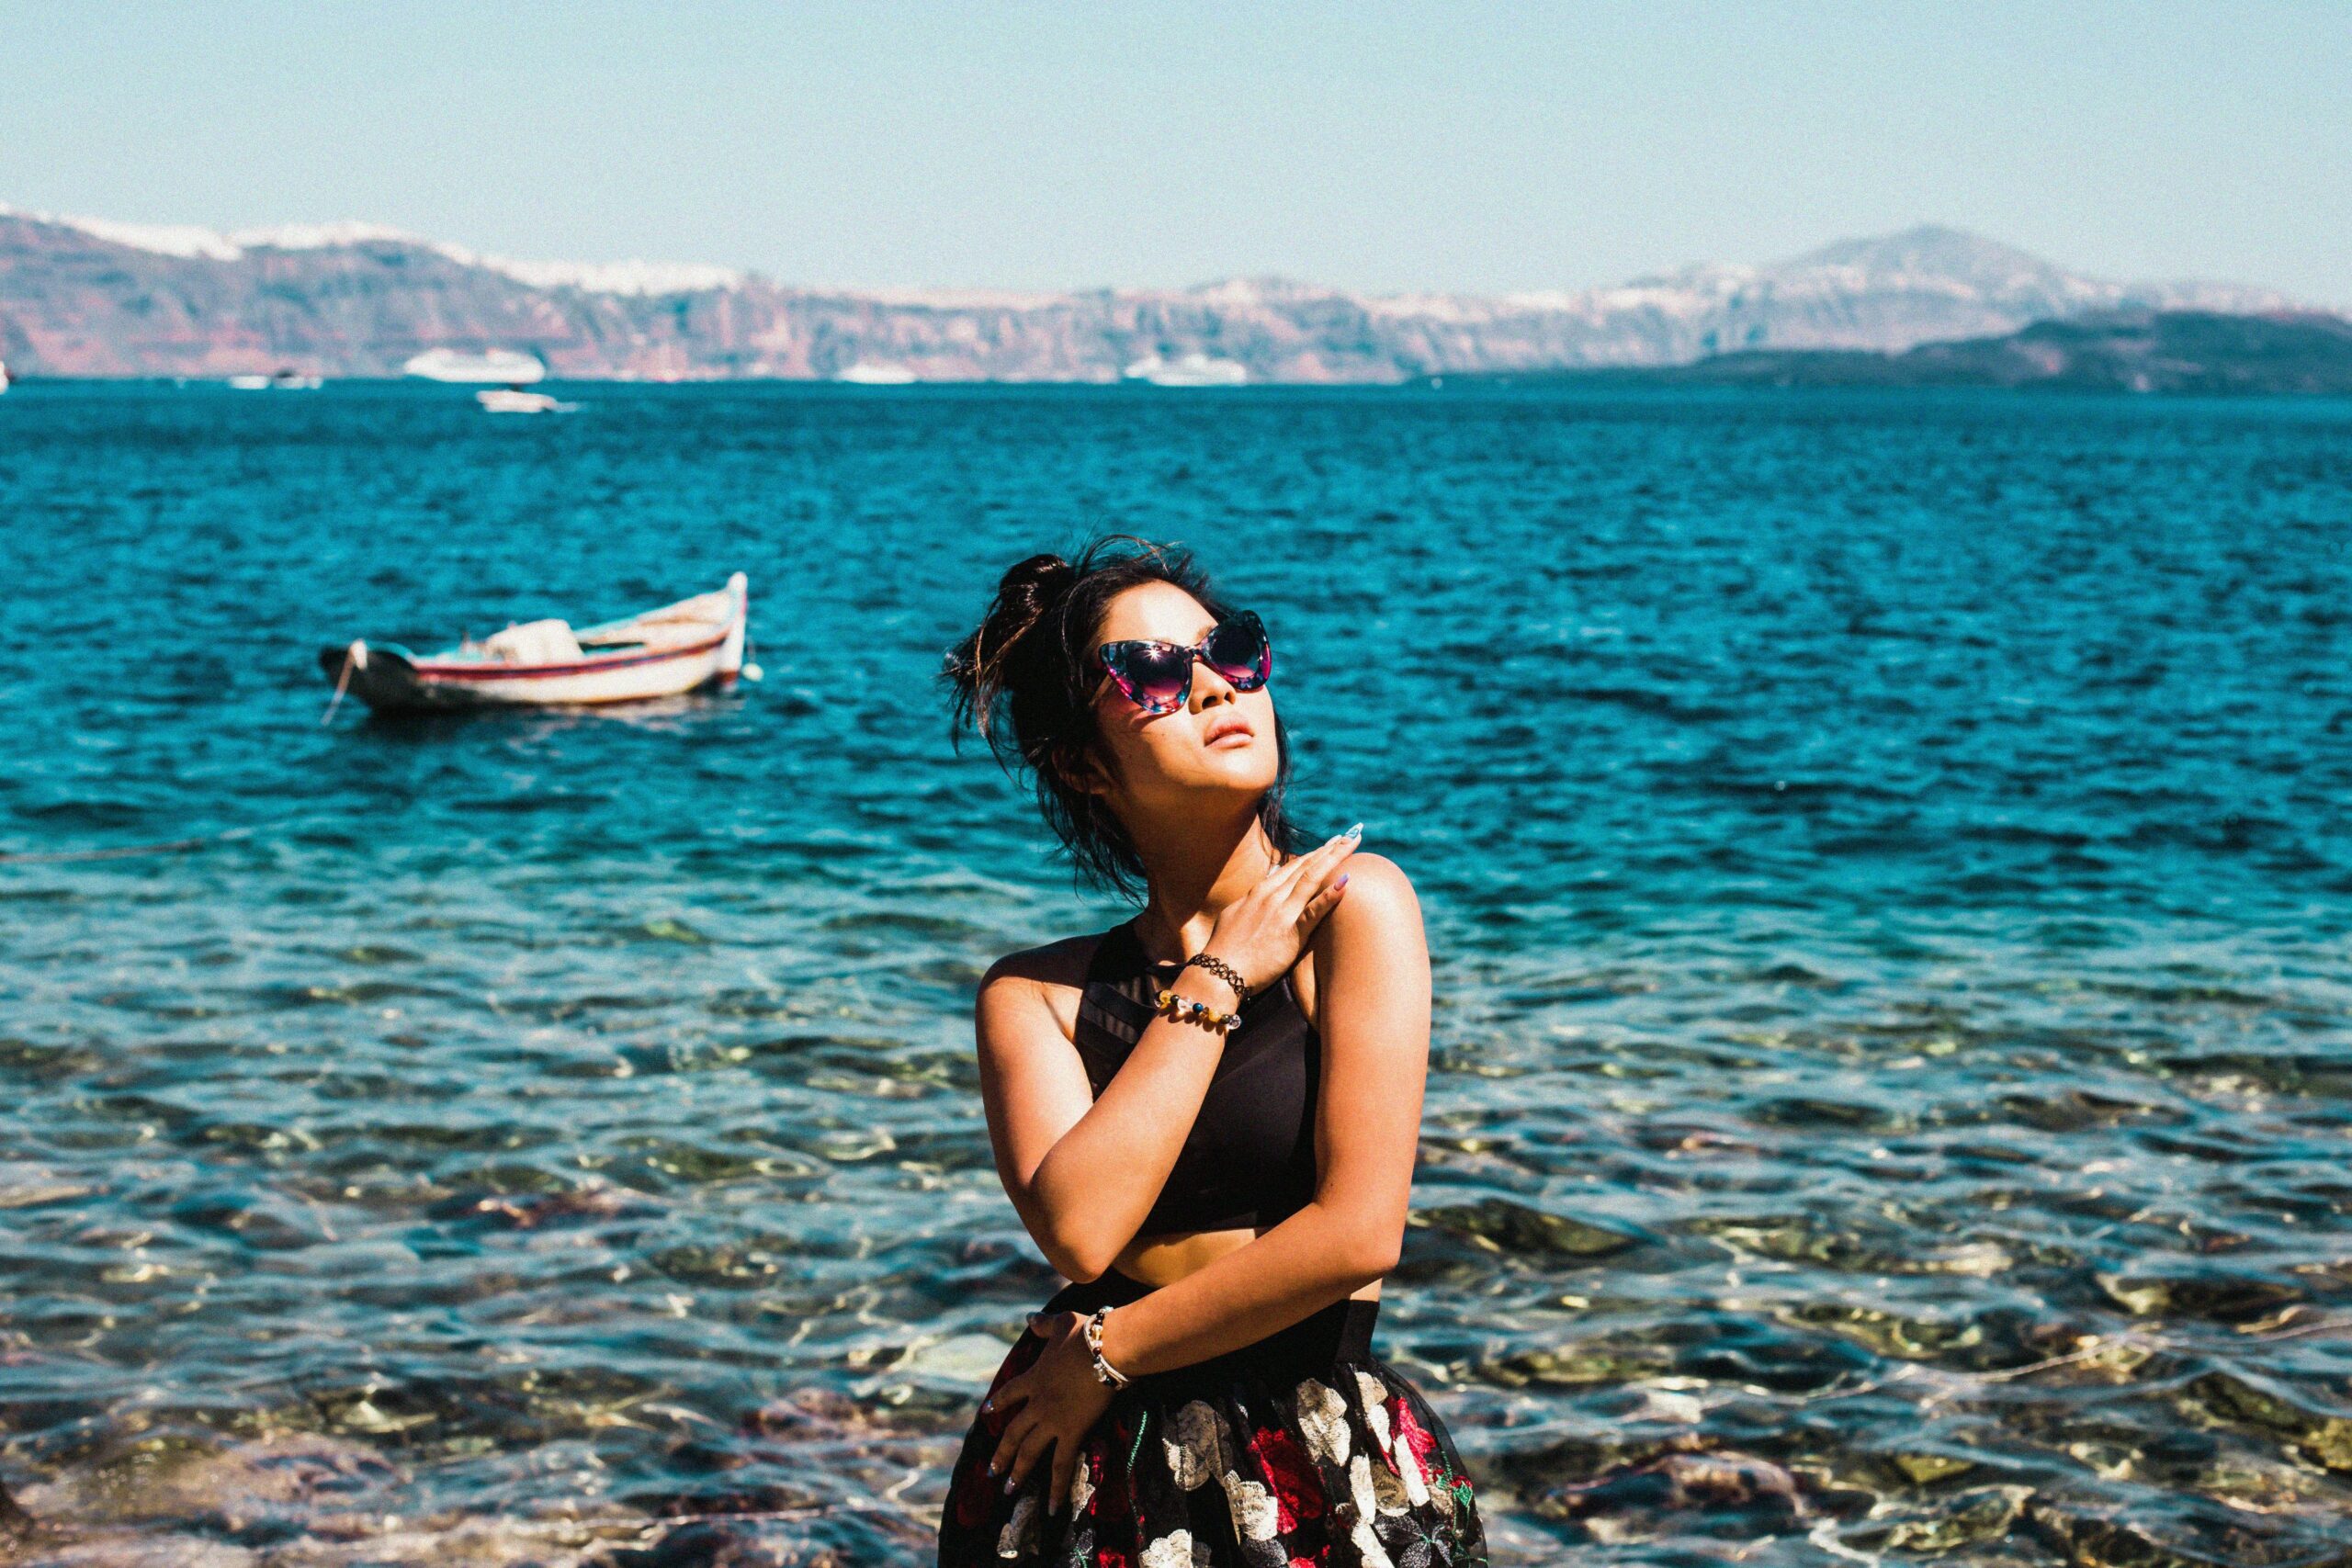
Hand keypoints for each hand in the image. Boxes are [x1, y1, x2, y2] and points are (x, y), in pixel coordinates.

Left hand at [981, 1309, 1116, 1512]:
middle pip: (1012, 1432)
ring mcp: (1052, 1420)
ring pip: (1028, 1452)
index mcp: (1033, 1377)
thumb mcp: (1061, 1322)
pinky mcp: (1071, 1432)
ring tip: (1008, 1490)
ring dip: (1017, 1472)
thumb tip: (1029, 1318)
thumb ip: (1043, 1324)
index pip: (1009, 1394)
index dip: (998, 1404)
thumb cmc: (1086, 1334)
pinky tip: (1051, 1508)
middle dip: (1001, 1452)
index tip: (987, 1413)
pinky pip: (1060, 1465)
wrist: (1105, 1350)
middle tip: (991, 1471)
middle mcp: (1037, 1403)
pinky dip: (1055, 1488)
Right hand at [1198, 825, 1362, 997]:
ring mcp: (1281, 912)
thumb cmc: (1224, 948)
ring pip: (1312, 878)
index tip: (1331, 842)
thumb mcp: (1234, 915)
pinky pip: (1314, 910)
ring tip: (1353, 843)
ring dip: (1335, 858)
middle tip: (1351, 834)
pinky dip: (1331, 894)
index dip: (1314, 853)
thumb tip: (1260, 892)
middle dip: (1331, 848)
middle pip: (1307, 866)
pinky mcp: (1290, 932)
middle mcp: (1272, 895)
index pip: (1293, 866)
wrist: (1218, 972)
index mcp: (1260, 891)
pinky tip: (1347, 880)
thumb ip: (1251, 902)